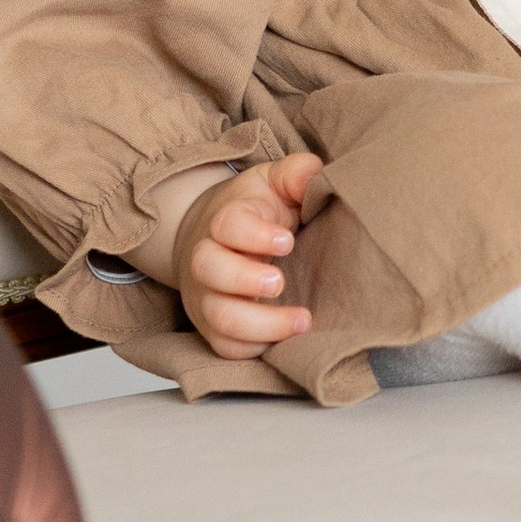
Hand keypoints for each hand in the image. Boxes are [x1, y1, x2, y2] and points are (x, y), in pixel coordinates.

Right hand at [176, 152, 324, 359]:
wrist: (211, 236)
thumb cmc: (254, 209)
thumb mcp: (274, 181)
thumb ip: (296, 173)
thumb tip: (314, 177)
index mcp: (224, 219)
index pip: (227, 225)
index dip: (255, 234)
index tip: (287, 241)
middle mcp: (207, 259)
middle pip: (210, 270)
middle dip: (244, 279)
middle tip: (279, 283)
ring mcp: (206, 295)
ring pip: (219, 317)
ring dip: (260, 324)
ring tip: (302, 321)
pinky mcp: (212, 326)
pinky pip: (225, 347)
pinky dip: (253, 348)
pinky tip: (285, 340)